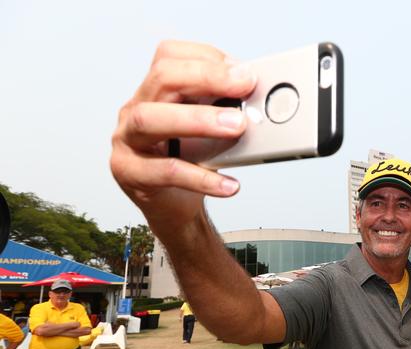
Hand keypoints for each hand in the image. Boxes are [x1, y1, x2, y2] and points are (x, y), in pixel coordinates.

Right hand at [110, 40, 256, 226]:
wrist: (173, 207)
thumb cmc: (190, 162)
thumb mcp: (209, 129)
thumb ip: (225, 109)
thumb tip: (258, 100)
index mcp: (154, 92)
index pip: (170, 56)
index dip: (207, 59)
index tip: (243, 72)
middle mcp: (135, 109)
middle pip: (162, 79)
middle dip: (207, 78)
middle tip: (244, 88)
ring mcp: (127, 140)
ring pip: (150, 119)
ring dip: (198, 119)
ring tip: (236, 127)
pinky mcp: (129, 173)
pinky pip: (166, 171)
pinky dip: (202, 179)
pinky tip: (229, 185)